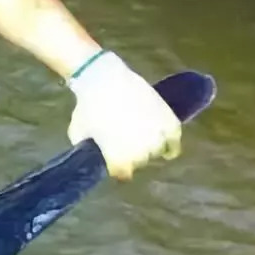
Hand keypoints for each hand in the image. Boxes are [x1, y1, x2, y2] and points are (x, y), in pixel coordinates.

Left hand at [67, 51, 181, 180]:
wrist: (105, 80)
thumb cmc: (88, 107)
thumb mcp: (79, 134)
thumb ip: (88, 150)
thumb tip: (94, 155)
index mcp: (119, 161)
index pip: (123, 175)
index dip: (118, 168)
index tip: (115, 162)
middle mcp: (141, 154)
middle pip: (140, 161)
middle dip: (132, 155)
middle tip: (125, 142)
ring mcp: (157, 138)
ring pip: (157, 151)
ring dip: (150, 147)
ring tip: (141, 137)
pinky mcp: (169, 122)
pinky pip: (175, 141)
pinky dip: (171, 145)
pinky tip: (167, 145)